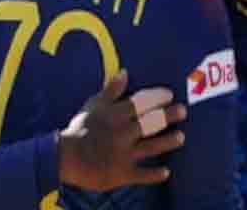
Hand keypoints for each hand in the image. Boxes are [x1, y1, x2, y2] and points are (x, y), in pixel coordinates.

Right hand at [58, 70, 187, 191]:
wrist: (63, 158)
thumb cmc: (79, 129)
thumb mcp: (93, 106)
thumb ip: (111, 91)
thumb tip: (124, 72)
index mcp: (115, 116)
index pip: (140, 103)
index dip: (157, 97)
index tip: (169, 95)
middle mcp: (123, 133)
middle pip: (150, 123)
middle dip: (168, 116)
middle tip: (183, 111)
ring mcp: (123, 154)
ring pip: (151, 147)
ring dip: (167, 142)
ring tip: (181, 138)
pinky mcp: (121, 173)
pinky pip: (141, 175)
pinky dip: (154, 174)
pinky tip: (166, 172)